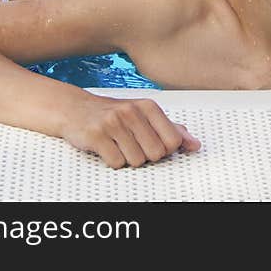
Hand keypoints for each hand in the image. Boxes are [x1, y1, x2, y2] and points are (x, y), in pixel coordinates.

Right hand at [61, 95, 200, 168]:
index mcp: (148, 106)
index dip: (164, 149)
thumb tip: (195, 145)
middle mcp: (132, 111)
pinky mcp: (96, 135)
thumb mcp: (144, 116)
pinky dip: (112, 161)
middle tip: (132, 144)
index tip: (152, 144)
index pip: (173, 142)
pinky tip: (107, 148)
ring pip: (136, 161)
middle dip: (145, 156)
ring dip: (127, 159)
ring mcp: (113, 122)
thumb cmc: (113, 114)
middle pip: (155, 154)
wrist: (75, 109)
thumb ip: (171, 129)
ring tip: (118, 144)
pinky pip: (116, 163)